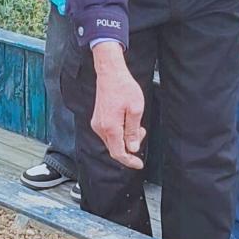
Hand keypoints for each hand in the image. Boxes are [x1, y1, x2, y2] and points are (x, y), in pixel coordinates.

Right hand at [90, 43, 144, 169]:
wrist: (110, 73)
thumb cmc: (123, 88)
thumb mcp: (135, 109)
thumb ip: (133, 131)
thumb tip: (133, 148)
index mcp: (110, 127)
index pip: (119, 153)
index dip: (129, 161)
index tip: (139, 164)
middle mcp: (100, 128)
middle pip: (115, 148)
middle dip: (130, 146)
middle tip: (141, 132)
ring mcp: (97, 123)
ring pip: (112, 141)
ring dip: (125, 138)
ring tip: (135, 124)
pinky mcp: (97, 119)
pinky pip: (109, 133)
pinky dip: (119, 132)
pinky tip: (126, 121)